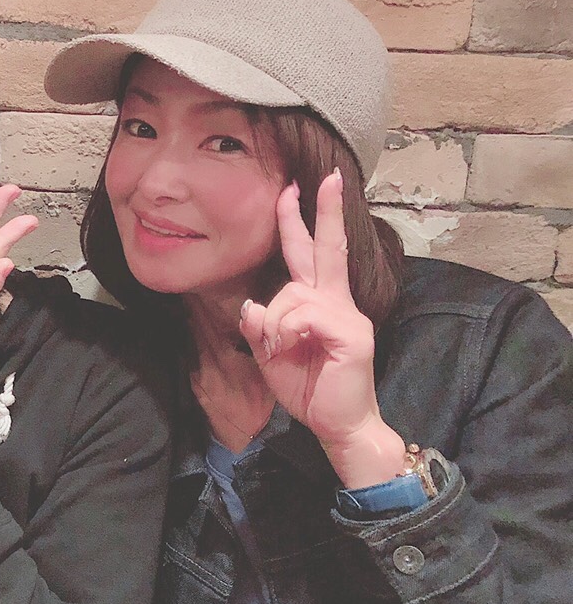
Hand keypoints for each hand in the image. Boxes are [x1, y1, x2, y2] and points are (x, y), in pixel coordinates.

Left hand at [240, 169, 402, 484]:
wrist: (338, 425)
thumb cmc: (308, 388)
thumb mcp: (270, 354)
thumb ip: (260, 327)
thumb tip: (251, 305)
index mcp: (320, 301)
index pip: (310, 253)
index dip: (303, 220)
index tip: (300, 187)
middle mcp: (337, 301)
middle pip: (327, 248)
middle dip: (323, 211)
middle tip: (328, 178)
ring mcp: (347, 315)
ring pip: (291, 294)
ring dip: (273, 323)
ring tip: (278, 350)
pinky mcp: (350, 333)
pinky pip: (302, 316)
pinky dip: (285, 333)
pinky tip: (290, 349)